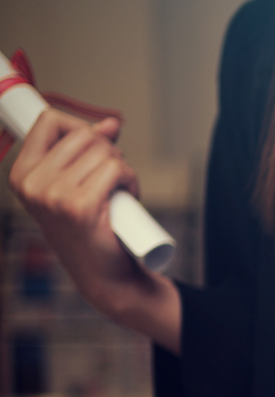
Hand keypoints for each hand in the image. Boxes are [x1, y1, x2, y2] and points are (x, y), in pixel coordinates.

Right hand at [9, 109, 180, 352]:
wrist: (105, 275)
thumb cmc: (93, 228)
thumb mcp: (79, 184)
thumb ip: (88, 151)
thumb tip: (111, 123)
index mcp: (22, 174)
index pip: (48, 121)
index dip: (80, 127)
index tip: (95, 144)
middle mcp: (32, 184)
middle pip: (83, 134)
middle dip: (107, 151)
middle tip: (111, 179)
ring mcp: (53, 196)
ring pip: (103, 151)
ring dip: (122, 168)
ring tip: (118, 193)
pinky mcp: (80, 207)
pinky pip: (116, 169)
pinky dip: (130, 179)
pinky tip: (128, 197)